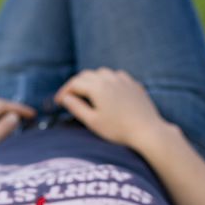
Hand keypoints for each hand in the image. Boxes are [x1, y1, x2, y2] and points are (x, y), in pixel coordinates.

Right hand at [54, 68, 170, 149]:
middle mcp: (109, 78)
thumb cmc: (118, 130)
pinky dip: (107, 81)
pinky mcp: (134, 84)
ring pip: (102, 73)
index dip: (63, 91)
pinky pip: (117, 76)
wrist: (146, 130)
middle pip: (86, 75)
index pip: (74, 84)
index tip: (58, 101)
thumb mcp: (93, 122)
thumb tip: (65, 98)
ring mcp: (123, 79)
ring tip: (87, 93)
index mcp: (97, 87)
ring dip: (91, 80)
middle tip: (69, 96)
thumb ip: (76, 108)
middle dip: (76, 84)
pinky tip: (108, 91)